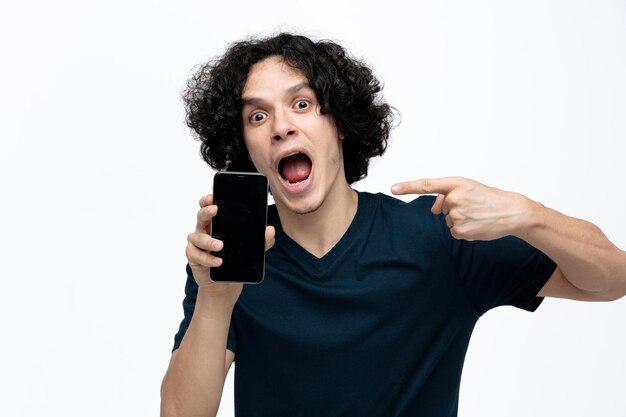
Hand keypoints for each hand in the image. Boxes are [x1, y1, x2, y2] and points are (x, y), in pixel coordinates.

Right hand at [185, 194, 275, 300]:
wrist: (225, 282)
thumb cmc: (235, 259)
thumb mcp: (251, 249)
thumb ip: (262, 240)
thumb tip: (270, 230)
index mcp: (217, 223)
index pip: (210, 207)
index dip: (208, 200)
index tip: (212, 196)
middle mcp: (205, 229)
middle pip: (201, 216)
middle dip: (206, 211)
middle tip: (215, 210)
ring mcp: (198, 243)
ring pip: (198, 237)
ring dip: (209, 240)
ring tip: (220, 245)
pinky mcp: (194, 256)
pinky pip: (196, 255)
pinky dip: (207, 259)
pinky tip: (218, 262)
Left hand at [391, 176, 531, 240]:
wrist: (512, 212)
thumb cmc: (489, 198)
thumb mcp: (468, 189)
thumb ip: (447, 195)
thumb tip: (433, 210)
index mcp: (456, 183)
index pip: (427, 185)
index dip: (408, 187)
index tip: (393, 188)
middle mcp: (454, 198)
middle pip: (442, 208)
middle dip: (454, 209)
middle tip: (474, 206)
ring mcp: (457, 215)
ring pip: (448, 220)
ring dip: (460, 219)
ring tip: (478, 214)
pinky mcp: (461, 230)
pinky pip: (454, 231)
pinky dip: (464, 229)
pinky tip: (477, 224)